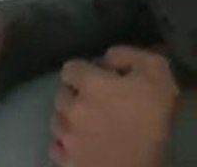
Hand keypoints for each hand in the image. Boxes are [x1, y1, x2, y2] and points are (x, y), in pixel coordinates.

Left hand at [51, 46, 177, 166]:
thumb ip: (130, 56)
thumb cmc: (154, 121)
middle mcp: (71, 106)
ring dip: (69, 122)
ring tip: (91, 129)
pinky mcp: (65, 158)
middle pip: (63, 94)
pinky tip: (84, 147)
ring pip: (57, 120)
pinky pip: (57, 146)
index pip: (70, 68)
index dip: (84, 74)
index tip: (98, 85)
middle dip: (76, 98)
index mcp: (90, 84)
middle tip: (97, 108)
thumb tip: (109, 56)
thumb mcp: (157, 76)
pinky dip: (67, 146)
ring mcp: (65, 134)